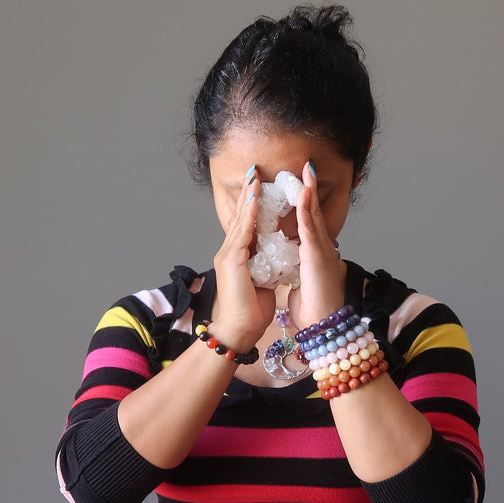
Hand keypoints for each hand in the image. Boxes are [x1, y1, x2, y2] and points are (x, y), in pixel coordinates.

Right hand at [211, 166, 275, 349]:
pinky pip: (243, 232)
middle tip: (255, 172)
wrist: (240, 330)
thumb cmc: (251, 312)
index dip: (252, 206)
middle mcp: (229, 253)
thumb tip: (275, 257)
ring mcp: (228, 255)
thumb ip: (265, 266)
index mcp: (237, 258)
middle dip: (248, 194)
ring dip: (249, 198)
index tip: (260, 187)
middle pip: (240, 217)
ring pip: (240, 220)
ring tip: (255, 178)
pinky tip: (255, 199)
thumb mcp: (261, 282)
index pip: (245, 226)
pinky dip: (249, 214)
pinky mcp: (232, 260)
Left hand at [289, 160, 345, 327]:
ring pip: (314, 215)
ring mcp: (321, 250)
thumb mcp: (304, 281)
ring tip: (307, 171)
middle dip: (310, 189)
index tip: (301, 185)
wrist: (323, 324)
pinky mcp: (317, 256)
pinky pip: (310, 228)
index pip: (309, 223)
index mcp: (315, 253)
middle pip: (314, 212)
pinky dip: (307, 210)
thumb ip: (300, 268)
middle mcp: (321, 248)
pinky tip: (304, 194)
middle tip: (307, 167)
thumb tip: (293, 264)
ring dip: (310, 191)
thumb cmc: (314, 308)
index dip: (305, 203)